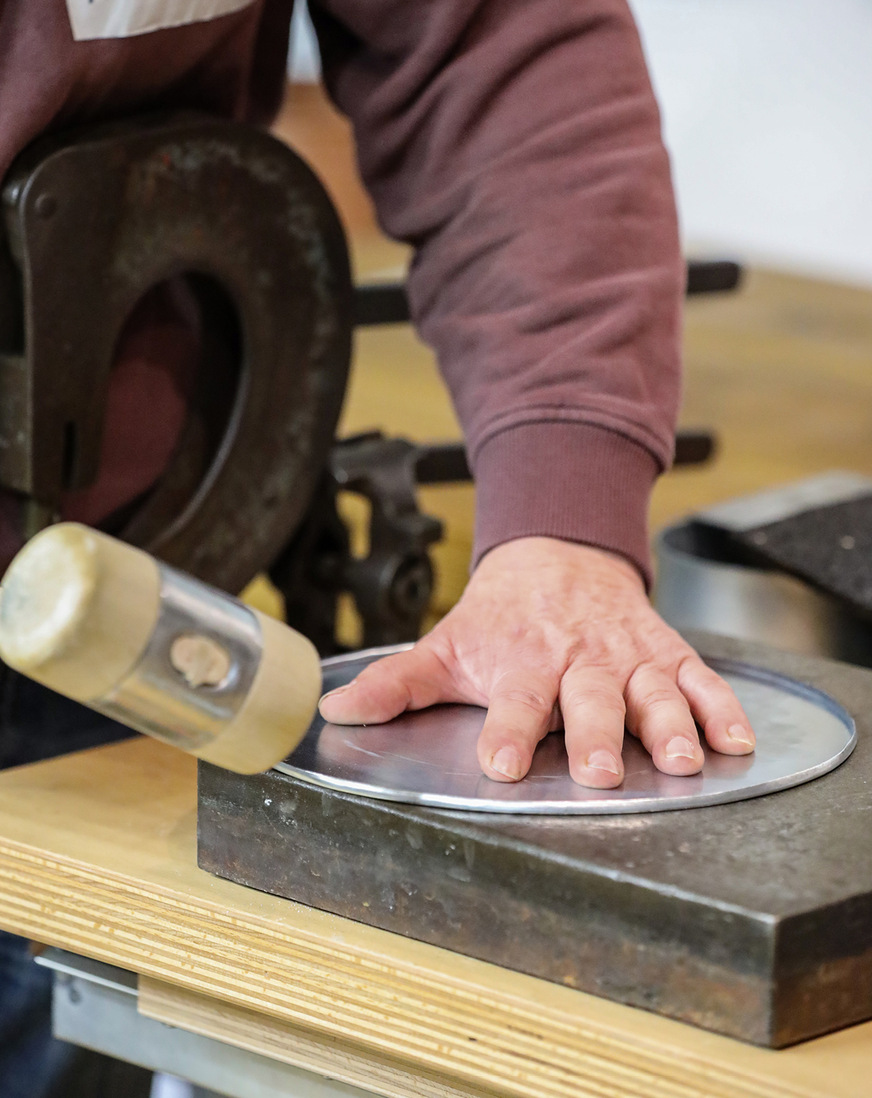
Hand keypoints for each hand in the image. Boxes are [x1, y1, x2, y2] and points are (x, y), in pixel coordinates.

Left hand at [318, 537, 754, 787]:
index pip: (515, 702)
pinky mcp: (663, 652)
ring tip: (682, 760)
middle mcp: (577, 661)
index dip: (509, 733)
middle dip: (596, 736)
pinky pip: (699, 678)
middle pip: (589, 701)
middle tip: (600, 771)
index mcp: (522, 662)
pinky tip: (737, 740)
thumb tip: (333, 712)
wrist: (557, 554)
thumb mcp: (444, 645)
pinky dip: (721, 707)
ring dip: (668, 725)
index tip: (503, 764)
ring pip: (651, 691)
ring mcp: (626, 656)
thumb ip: (394, 683)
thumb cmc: (500, 615)